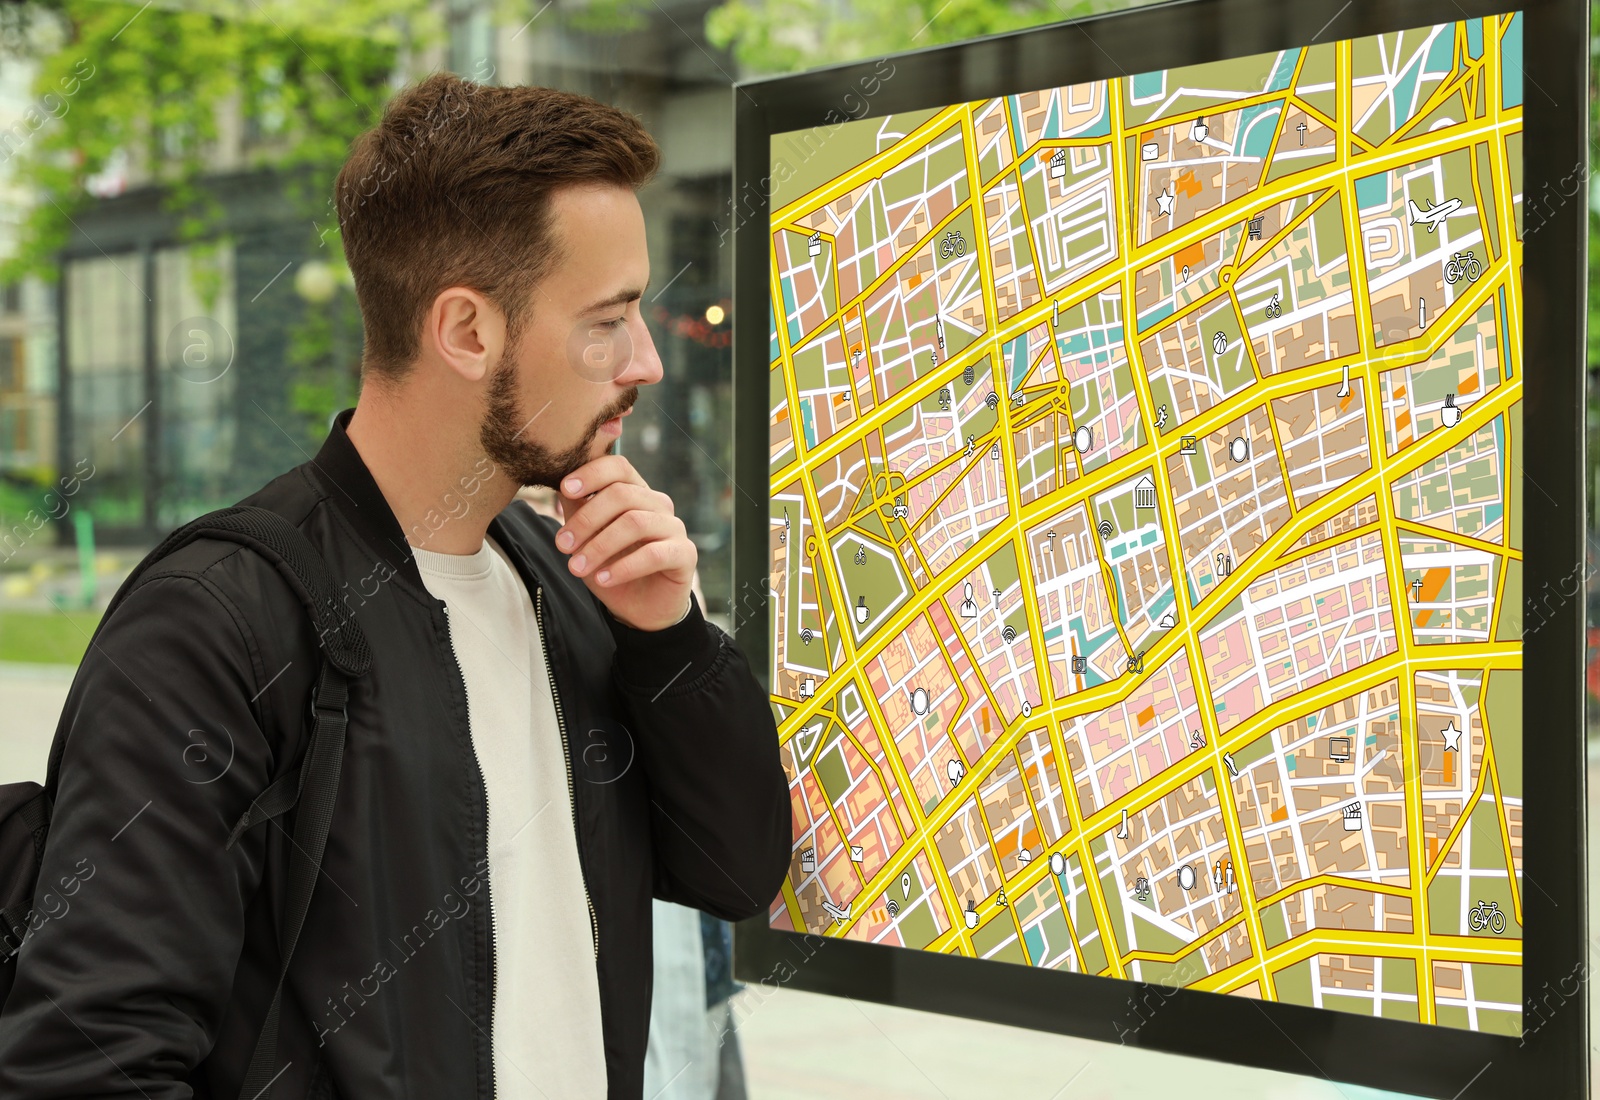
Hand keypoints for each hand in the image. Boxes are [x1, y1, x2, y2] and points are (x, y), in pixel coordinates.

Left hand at [554, 455, 695, 630]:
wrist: (641, 608)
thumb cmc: (613, 566)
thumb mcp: (587, 538)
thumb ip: (578, 510)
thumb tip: (561, 485)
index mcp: (636, 492)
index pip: (619, 467)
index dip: (592, 473)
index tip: (566, 489)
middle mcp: (658, 504)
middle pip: (622, 494)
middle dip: (586, 519)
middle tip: (562, 545)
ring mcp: (674, 527)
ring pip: (635, 523)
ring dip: (600, 546)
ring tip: (576, 568)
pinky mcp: (685, 554)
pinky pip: (653, 554)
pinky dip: (624, 567)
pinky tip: (603, 579)